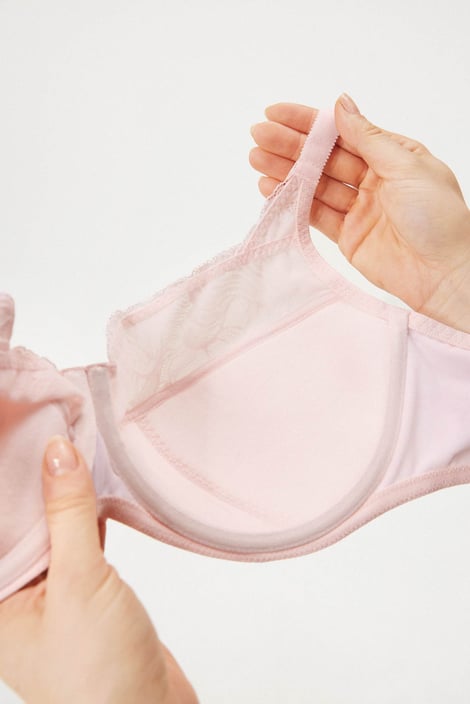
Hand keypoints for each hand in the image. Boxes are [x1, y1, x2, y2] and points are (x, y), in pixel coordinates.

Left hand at [0, 435, 197, 703]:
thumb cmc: (97, 673)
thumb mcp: (78, 583)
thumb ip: (68, 516)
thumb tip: (56, 453)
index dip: (7, 481)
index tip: (17, 434)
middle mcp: (16, 595)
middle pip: (21, 524)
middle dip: (34, 481)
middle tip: (49, 429)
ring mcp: (54, 593)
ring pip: (54, 531)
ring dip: (66, 497)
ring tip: (74, 446)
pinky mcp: (89, 593)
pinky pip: (83, 542)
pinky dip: (92, 515)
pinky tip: (99, 487)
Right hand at [249, 94, 469, 332]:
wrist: (442, 273)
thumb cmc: (438, 217)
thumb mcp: (406, 165)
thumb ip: (368, 137)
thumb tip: (341, 104)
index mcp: (391, 155)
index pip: (343, 132)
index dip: (309, 122)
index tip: (276, 114)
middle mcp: (373, 179)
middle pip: (324, 158)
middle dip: (290, 146)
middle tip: (258, 136)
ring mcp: (358, 209)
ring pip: (315, 185)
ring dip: (285, 172)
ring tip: (256, 160)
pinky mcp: (347, 237)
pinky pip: (315, 215)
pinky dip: (293, 202)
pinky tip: (271, 189)